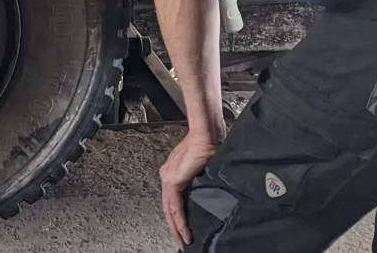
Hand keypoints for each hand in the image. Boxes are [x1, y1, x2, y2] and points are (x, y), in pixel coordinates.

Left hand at [159, 131, 220, 247]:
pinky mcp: (173, 180)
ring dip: (176, 228)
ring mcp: (168, 177)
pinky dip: (179, 221)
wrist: (206, 134)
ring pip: (169, 210)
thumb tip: (207, 193)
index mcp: (173, 173)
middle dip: (174, 227)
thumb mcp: (203, 168)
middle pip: (168, 207)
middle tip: (181, 243)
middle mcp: (167, 176)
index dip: (176, 217)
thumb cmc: (208, 145)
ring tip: (183, 241)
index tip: (183, 231)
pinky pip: (174, 206)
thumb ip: (199, 180)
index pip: (172, 200)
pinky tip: (184, 232)